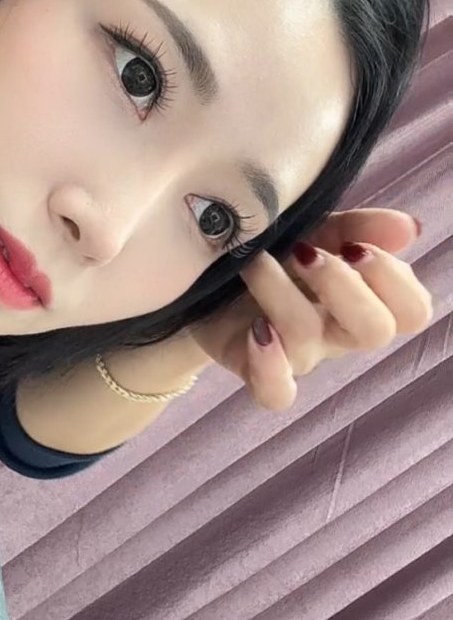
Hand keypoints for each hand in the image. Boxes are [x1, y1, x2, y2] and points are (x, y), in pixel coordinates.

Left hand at [190, 209, 433, 409]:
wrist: (207, 274)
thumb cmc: (275, 253)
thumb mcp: (316, 229)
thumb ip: (359, 227)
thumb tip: (409, 227)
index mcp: (360, 298)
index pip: (411, 311)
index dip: (394, 281)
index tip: (356, 247)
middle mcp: (334, 333)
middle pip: (373, 331)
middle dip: (344, 286)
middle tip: (306, 253)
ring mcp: (295, 354)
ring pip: (308, 340)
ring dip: (280, 291)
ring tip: (254, 261)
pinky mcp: (252, 368)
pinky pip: (275, 392)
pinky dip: (269, 366)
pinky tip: (257, 331)